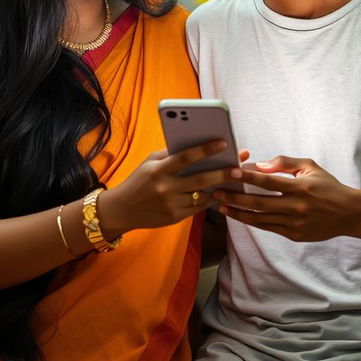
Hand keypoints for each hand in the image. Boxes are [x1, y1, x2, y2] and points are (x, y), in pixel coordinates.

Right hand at [98, 141, 241, 237]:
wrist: (122, 210)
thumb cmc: (139, 180)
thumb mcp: (150, 162)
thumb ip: (171, 154)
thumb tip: (198, 144)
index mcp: (158, 170)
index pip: (185, 157)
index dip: (205, 149)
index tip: (223, 142)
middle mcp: (165, 188)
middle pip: (200, 180)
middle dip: (222, 173)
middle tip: (239, 167)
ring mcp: (171, 205)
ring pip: (203, 196)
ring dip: (220, 188)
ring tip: (235, 179)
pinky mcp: (175, 218)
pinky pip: (198, 207)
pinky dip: (210, 199)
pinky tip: (220, 191)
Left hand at [212, 155, 355, 241]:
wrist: (349, 214)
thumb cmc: (327, 186)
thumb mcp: (310, 167)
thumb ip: (285, 163)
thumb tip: (260, 165)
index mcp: (300, 187)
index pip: (268, 181)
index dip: (247, 177)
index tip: (230, 172)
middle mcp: (296, 207)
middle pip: (259, 203)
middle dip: (235, 197)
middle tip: (216, 192)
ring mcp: (295, 223)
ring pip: (260, 219)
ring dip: (238, 213)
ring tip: (221, 207)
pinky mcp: (294, 235)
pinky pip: (268, 228)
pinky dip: (252, 222)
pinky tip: (238, 215)